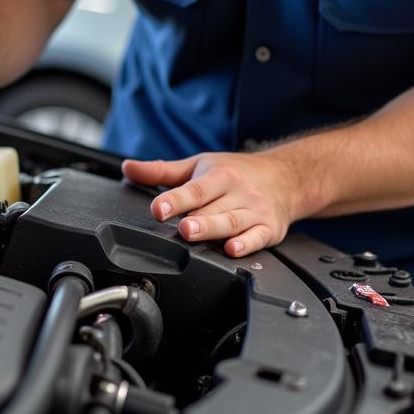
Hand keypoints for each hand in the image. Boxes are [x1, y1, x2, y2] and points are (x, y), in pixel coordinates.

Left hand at [121, 152, 297, 256]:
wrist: (285, 177)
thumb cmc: (236, 172)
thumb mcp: (198, 165)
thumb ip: (161, 171)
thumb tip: (127, 168)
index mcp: (218, 175)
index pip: (194, 189)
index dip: (175, 199)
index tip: (158, 208)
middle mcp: (237, 192)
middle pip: (213, 208)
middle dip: (196, 218)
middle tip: (180, 226)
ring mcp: (254, 211)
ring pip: (232, 222)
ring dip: (213, 230)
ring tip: (193, 235)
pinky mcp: (269, 230)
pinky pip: (257, 238)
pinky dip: (246, 244)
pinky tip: (232, 249)